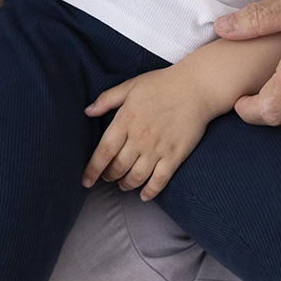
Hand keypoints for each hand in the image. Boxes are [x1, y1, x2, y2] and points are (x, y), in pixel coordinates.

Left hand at [81, 67, 214, 200]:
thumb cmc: (161, 84)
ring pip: (136, 177)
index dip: (92, 169)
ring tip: (123, 185)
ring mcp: (158, 148)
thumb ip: (106, 99)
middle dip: (109, 176)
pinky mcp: (175, 155)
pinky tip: (144, 195)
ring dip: (126, 185)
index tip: (85, 180)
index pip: (103, 152)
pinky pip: (159, 180)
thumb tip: (87, 111)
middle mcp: (139, 138)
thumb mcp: (130, 86)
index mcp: (125, 120)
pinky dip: (150, 191)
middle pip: (118, 167)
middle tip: (107, 177)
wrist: (196, 88)